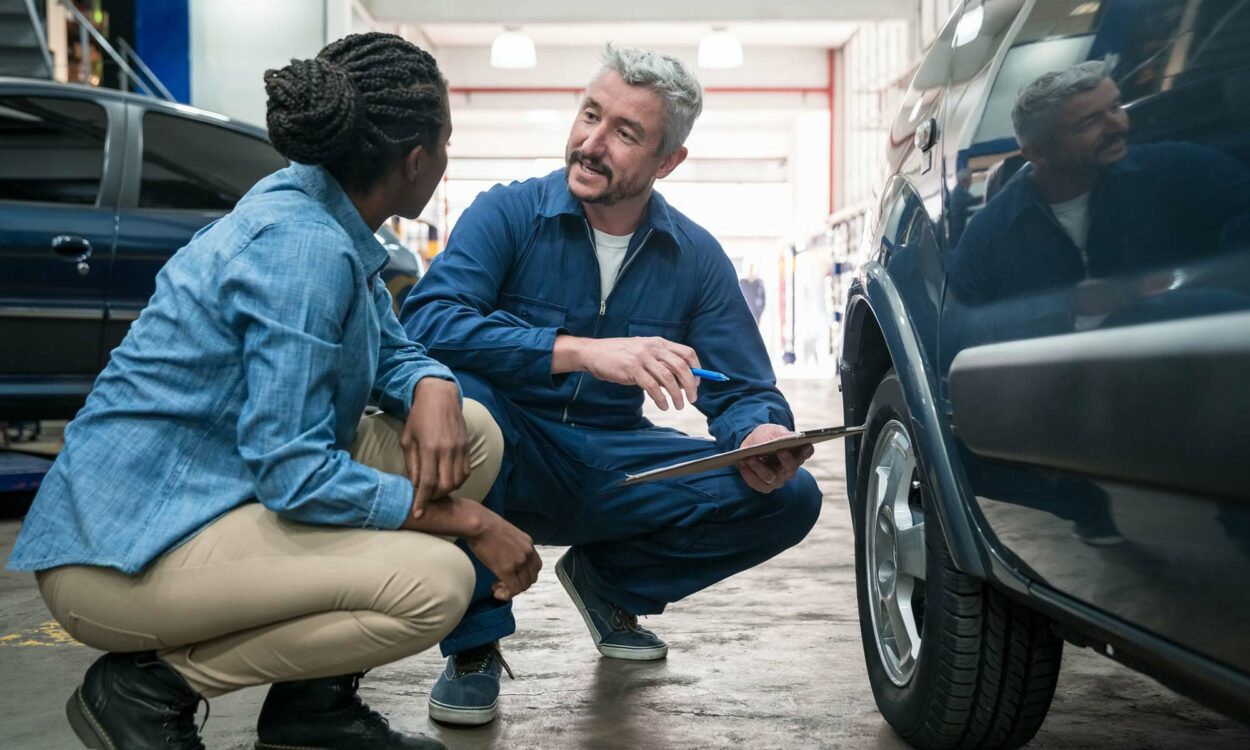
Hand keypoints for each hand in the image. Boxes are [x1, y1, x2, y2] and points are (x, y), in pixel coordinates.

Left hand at [403, 377, 469, 518]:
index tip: (418, 514)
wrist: (440, 396)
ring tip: (436, 489)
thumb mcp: (408, 440)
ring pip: (458, 481)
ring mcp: (460, 448)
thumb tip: (415, 486)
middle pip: (446, 486)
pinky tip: (447, 479)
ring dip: (447, 490)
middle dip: (435, 497)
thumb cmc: (418, 417)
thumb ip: (412, 464)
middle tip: (425, 498)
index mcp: (430, 448)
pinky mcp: (467, 446)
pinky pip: (465, 471)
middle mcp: (448, 450)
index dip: (422, 501)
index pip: (428, 483)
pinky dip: (457, 480)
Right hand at [464, 508, 541, 600]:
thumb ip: (513, 547)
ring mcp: (519, 562)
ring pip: (523, 586)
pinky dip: (506, 595)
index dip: (526, 575)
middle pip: (531, 578)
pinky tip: (496, 592)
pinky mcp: (507, 569)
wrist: (478, 524)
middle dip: (519, 585)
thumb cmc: (486, 525)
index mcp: (528, 544)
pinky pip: (513, 589)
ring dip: (511, 590)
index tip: (513, 576)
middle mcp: (528, 553)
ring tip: (497, 587)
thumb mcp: (508, 535)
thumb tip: (508, 557)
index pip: (536, 566)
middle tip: (504, 584)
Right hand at [579, 336, 701, 410]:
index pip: (687, 352)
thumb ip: (661, 363)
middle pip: (681, 366)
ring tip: (679, 406)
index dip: (696, 368)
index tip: (698, 383)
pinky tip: (663, 405)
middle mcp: (653, 347)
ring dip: (677, 395)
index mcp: (659, 342)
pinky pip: (652, 387)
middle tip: (693, 398)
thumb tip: (682, 382)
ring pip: (668, 378)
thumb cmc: (620, 356)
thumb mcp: (643, 353)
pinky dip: (661, 399)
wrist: (594, 353)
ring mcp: (642, 358)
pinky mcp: (632, 369)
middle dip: (691, 385)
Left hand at [736, 424, 813, 493]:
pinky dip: (748, 474)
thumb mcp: (774, 431)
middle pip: (791, 468)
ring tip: (750, 458)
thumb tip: (793, 438)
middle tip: (780, 451)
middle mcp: (789, 470)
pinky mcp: (764, 486)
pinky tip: (742, 464)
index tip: (806, 445)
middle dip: (786, 461)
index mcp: (796, 454)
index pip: (806, 453)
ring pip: (771, 477)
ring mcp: (777, 479)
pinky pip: (757, 483)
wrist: (752, 443)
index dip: (807, 451)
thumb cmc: (767, 436)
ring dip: (759, 468)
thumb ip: (782, 435)